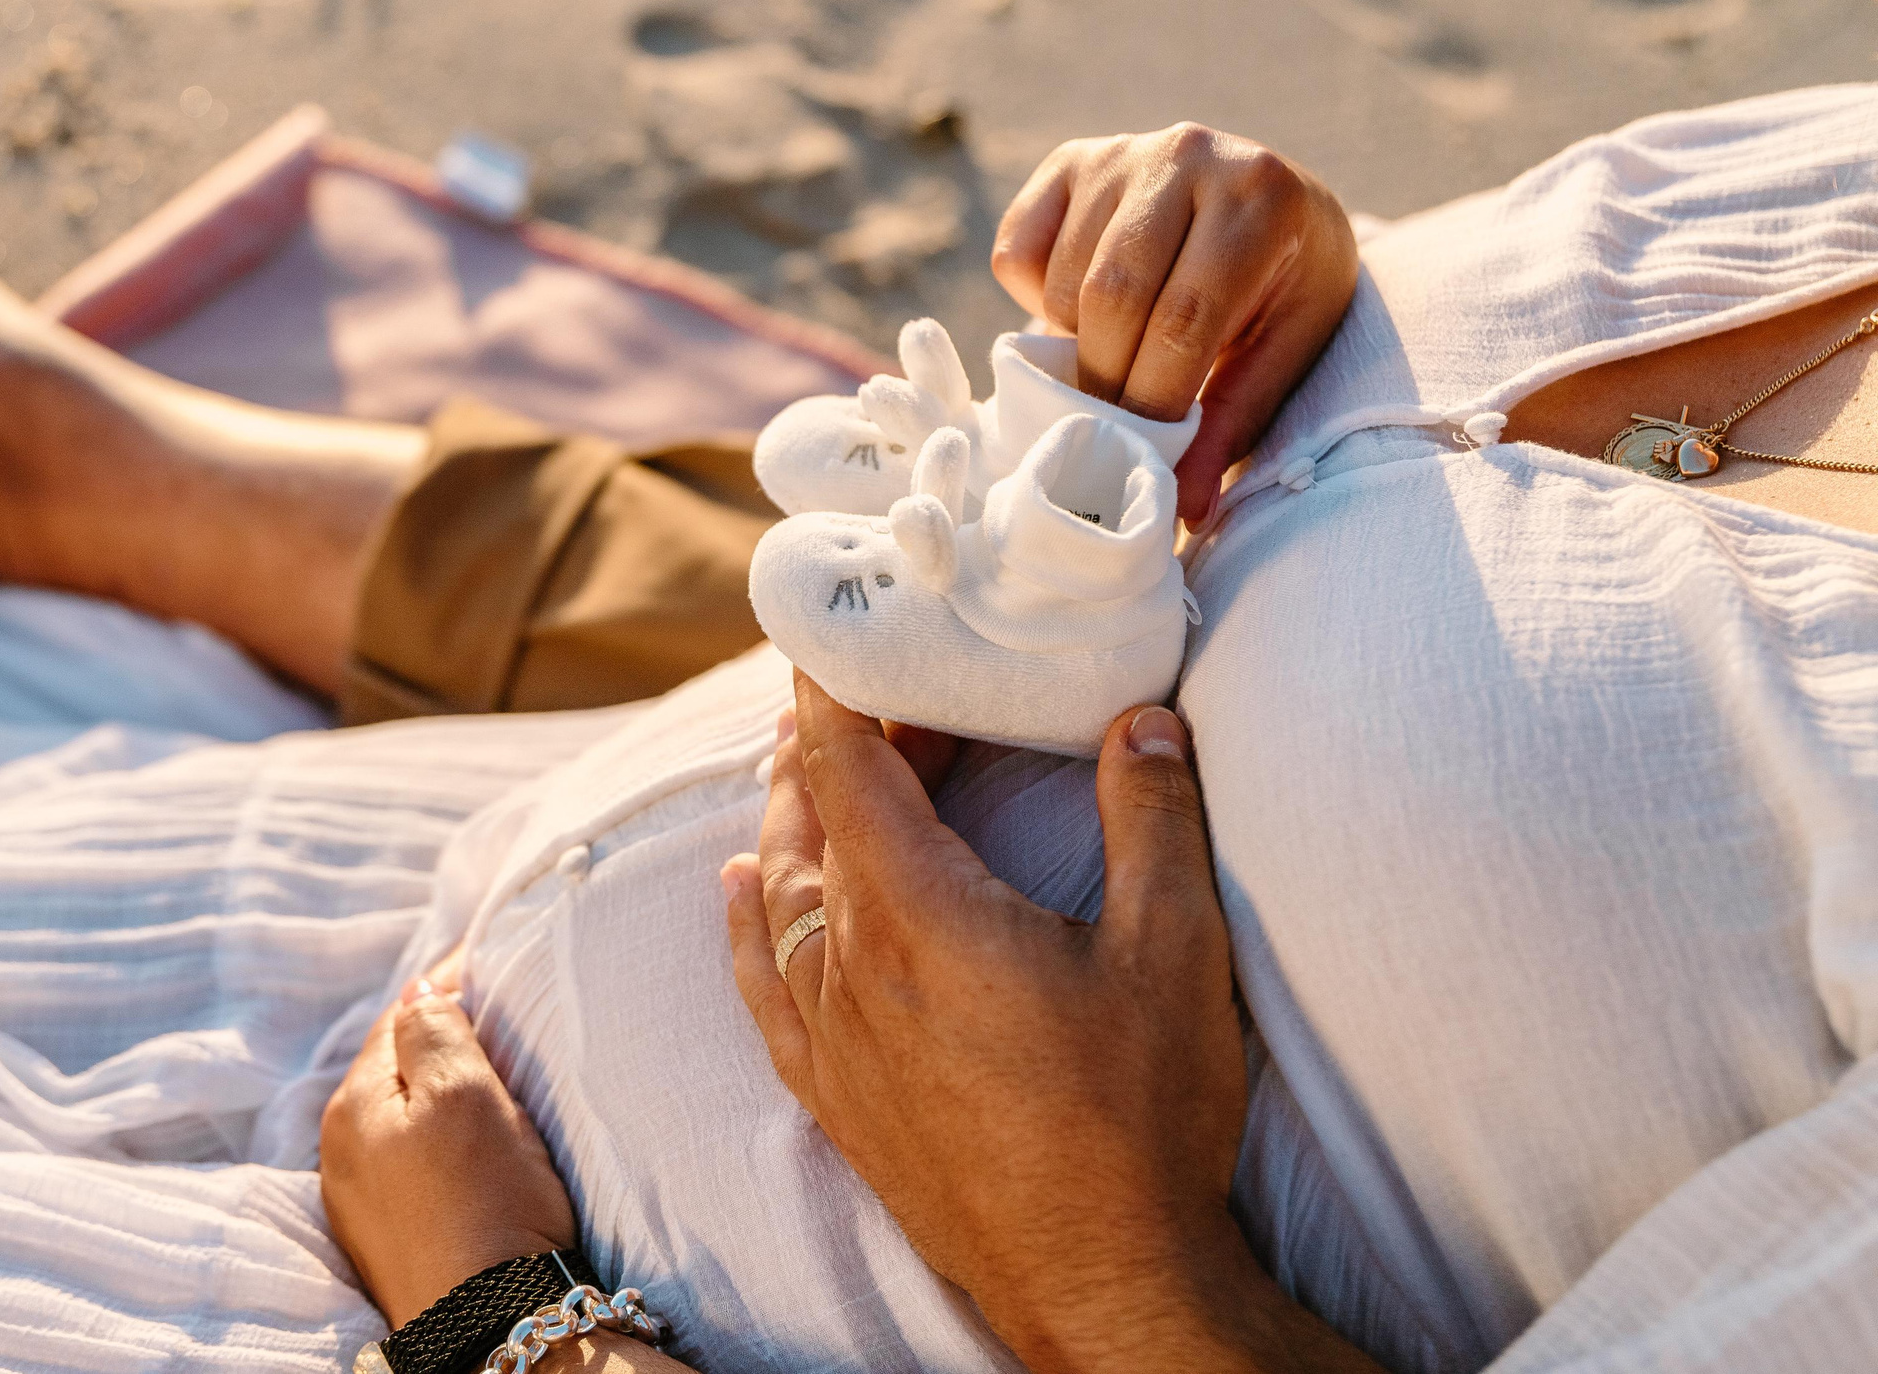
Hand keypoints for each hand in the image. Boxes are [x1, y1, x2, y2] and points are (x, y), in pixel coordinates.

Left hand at [319, 962, 579, 1329]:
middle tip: (502, 1025)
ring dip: (444, 1098)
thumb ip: (434, 1029)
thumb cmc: (485, 1204)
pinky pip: (416, 1168)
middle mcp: (341, 1153)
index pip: (401, 1017)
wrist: (495, 1327)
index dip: (450, 987)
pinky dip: (444, 1148)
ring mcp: (363, 1205)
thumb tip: (418, 990)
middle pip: (399, 1069)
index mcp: (351, 1106)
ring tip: (497, 1090)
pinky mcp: (394, 1243)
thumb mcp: (463, 1094)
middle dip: (445, 1042)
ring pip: (406, 1120)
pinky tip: (479, 1158)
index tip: (493, 965)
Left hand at [723, 675, 1379, 1373]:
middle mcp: (849, 965)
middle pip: (812, 821)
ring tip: (814, 770)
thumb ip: (1153, 820)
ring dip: (794, 821)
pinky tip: (741, 892)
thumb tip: (1141, 721)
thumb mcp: (1175, 953)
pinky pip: (760, 981)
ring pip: (778, 895)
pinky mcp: (833, 1097)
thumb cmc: (1140, 1122)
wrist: (1102, 1283)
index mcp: (917, 911)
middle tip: (882, 699)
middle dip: (835, 747)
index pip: (845, 767)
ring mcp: (832, 1036)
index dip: (833, 691)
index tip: (830, 632)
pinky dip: (747, 918)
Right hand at [993, 124, 1358, 522]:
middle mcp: (1190, 152)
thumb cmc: (1285, 287)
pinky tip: (1083, 305)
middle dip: (1104, 377)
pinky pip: (1018, 249)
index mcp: (1262, 197)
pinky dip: (1033, 297)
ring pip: (1061, 276)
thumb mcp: (1286, 349)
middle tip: (1111, 421)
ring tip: (1113, 355)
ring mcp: (1123, 149)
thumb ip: (1232, 421)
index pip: (1186, 315)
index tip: (1142, 449)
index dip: (1153, 394)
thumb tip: (1183, 508)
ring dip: (1073, 339)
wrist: (1272, 202)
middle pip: (1112, 292)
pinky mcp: (1071, 158)